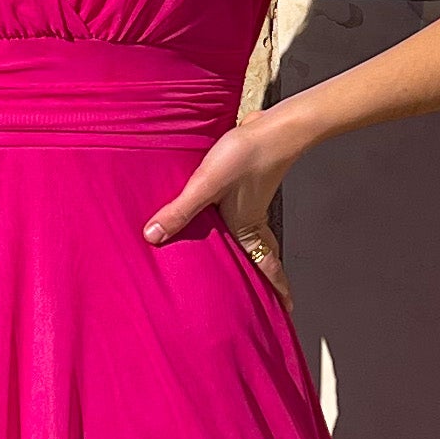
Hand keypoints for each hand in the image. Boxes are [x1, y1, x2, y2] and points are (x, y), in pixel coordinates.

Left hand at [142, 120, 290, 295]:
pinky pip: (244, 217)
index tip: (286, 311)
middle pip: (263, 258)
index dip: (278, 291)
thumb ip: (180, 210)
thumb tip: (153, 237)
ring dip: (251, 253)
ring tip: (243, 267)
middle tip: (266, 299)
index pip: (268, 268)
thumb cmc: (246, 157)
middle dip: (266, 279)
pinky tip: (221, 219)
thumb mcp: (207, 185)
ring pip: (253, 238)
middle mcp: (251, 222)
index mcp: (246, 230)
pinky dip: (238, 227)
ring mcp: (251, 204)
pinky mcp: (246, 187)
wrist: (273, 127)